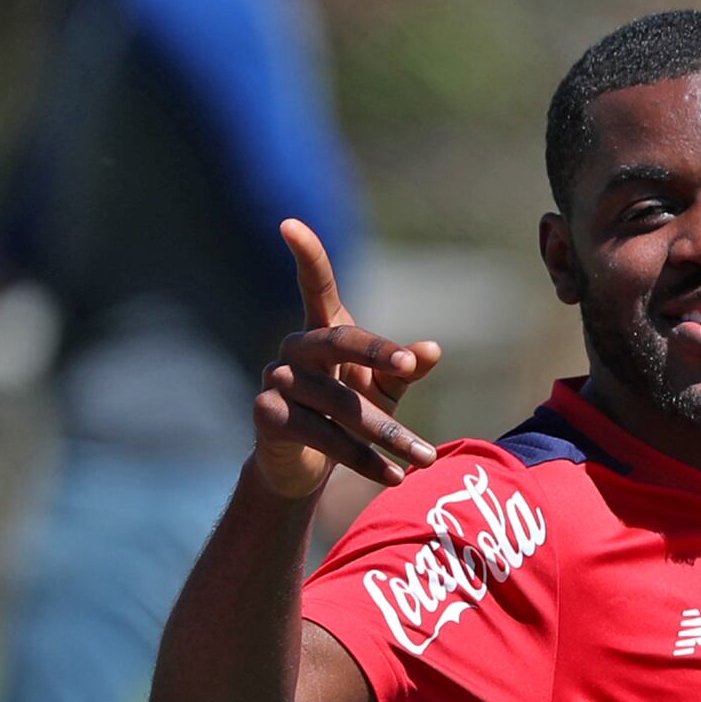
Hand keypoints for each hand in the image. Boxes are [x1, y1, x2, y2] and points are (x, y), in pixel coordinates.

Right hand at [252, 220, 441, 497]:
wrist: (305, 470)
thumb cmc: (348, 418)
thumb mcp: (382, 393)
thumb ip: (403, 370)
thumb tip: (433, 349)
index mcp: (323, 333)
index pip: (313, 286)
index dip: (305, 255)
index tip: (289, 224)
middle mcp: (295, 349)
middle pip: (338, 341)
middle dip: (377, 354)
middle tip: (409, 367)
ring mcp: (277, 381)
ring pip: (339, 403)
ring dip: (387, 434)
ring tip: (424, 458)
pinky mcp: (267, 417)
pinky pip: (322, 435)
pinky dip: (362, 459)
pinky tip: (392, 477)